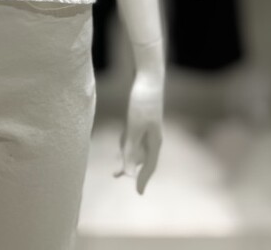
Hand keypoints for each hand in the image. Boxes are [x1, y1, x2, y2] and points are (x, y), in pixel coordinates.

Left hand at [114, 69, 163, 194]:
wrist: (147, 76)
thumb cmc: (142, 102)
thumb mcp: (134, 128)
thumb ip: (130, 150)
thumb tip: (128, 174)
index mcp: (155, 141)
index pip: (149, 166)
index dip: (142, 179)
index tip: (139, 193)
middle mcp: (153, 136)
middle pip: (141, 156)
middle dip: (130, 165)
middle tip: (115, 174)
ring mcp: (148, 126)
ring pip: (136, 145)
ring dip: (127, 152)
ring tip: (116, 157)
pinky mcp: (142, 117)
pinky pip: (134, 135)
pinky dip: (127, 139)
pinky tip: (123, 138)